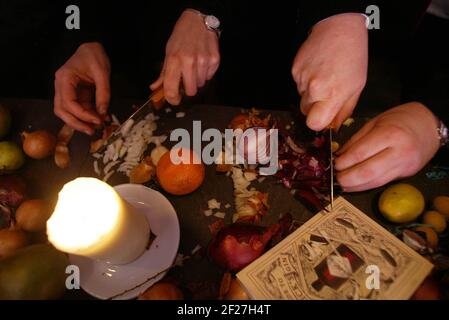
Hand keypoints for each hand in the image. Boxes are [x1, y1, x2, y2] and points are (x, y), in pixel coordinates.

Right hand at [54, 42, 110, 134]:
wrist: (92, 47)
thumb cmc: (94, 55)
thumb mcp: (102, 73)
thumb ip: (103, 93)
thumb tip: (103, 112)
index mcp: (64, 78)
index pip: (68, 102)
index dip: (82, 114)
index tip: (96, 120)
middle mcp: (61, 86)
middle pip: (62, 110)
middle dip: (76, 123)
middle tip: (92, 131)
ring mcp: (66, 91)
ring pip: (67, 112)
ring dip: (81, 122)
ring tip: (96, 128)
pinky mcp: (75, 94)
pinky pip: (78, 108)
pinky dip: (87, 116)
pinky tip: (99, 119)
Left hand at [150, 9, 219, 104]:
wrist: (197, 21)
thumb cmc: (181, 37)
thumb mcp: (168, 52)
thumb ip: (163, 73)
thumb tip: (154, 88)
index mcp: (174, 60)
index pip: (172, 88)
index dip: (172, 99)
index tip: (174, 100)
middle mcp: (189, 62)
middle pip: (191, 91)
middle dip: (188, 89)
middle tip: (186, 80)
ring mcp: (204, 61)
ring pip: (201, 84)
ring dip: (197, 80)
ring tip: (195, 67)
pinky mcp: (215, 60)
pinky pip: (210, 77)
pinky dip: (206, 73)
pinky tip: (202, 62)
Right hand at [292, 14, 367, 130]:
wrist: (339, 29)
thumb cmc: (352, 57)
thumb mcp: (357, 87)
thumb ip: (344, 111)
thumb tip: (333, 126)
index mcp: (333, 95)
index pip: (314, 123)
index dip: (318, 122)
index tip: (323, 116)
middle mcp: (314, 89)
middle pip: (305, 111)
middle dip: (314, 106)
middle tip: (326, 91)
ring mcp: (302, 79)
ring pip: (301, 97)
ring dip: (310, 92)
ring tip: (323, 76)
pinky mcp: (295, 70)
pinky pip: (297, 84)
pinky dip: (305, 79)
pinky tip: (317, 69)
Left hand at [335, 102, 440, 191]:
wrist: (429, 125)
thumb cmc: (400, 119)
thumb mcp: (374, 122)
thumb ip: (356, 140)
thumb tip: (339, 156)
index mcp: (389, 134)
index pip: (360, 154)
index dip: (343, 162)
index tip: (333, 165)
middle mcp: (398, 152)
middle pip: (367, 172)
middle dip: (347, 178)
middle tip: (335, 179)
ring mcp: (404, 165)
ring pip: (375, 182)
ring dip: (355, 186)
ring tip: (342, 185)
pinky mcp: (407, 174)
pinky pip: (382, 183)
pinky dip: (366, 185)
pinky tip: (355, 185)